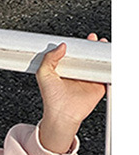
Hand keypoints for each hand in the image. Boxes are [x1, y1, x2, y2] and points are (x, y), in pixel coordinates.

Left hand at [37, 32, 108, 152]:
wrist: (62, 114)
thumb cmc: (51, 99)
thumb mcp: (43, 75)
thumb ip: (49, 59)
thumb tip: (61, 46)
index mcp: (66, 69)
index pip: (75, 53)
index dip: (80, 45)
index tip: (84, 40)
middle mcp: (78, 73)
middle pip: (89, 55)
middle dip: (94, 46)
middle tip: (94, 41)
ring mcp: (89, 79)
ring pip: (99, 63)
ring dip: (103, 54)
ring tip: (103, 46)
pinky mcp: (99, 86)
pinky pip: (107, 74)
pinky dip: (110, 68)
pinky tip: (110, 61)